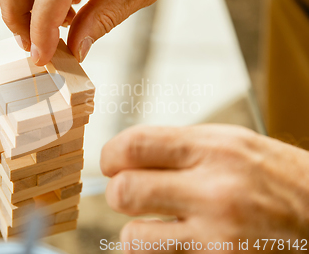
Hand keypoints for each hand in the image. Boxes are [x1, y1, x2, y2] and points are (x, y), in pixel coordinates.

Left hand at [100, 124, 308, 252]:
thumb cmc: (277, 178)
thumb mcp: (234, 144)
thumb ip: (181, 148)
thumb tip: (127, 155)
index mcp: (215, 148)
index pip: (135, 145)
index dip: (111, 155)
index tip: (111, 163)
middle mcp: (215, 190)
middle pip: (124, 191)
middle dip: (120, 193)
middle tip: (132, 195)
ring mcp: (218, 236)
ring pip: (133, 236)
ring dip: (137, 232)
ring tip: (157, 225)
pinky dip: (159, 253)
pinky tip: (178, 243)